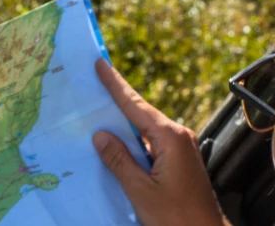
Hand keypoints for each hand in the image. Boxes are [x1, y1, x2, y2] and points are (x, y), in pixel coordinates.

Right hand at [94, 59, 228, 225]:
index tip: (101, 64)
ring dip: (123, 128)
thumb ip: (119, 160)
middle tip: (93, 87)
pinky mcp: (180, 163)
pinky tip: (117, 149)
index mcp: (170, 138)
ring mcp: (181, 150)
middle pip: (140, 115)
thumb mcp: (141, 190)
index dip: (115, 85)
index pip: (135, 106)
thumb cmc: (176, 217)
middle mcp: (179, 137)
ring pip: (145, 132)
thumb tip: (101, 135)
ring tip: (97, 118)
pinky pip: (151, 146)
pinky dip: (133, 145)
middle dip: (116, 103)